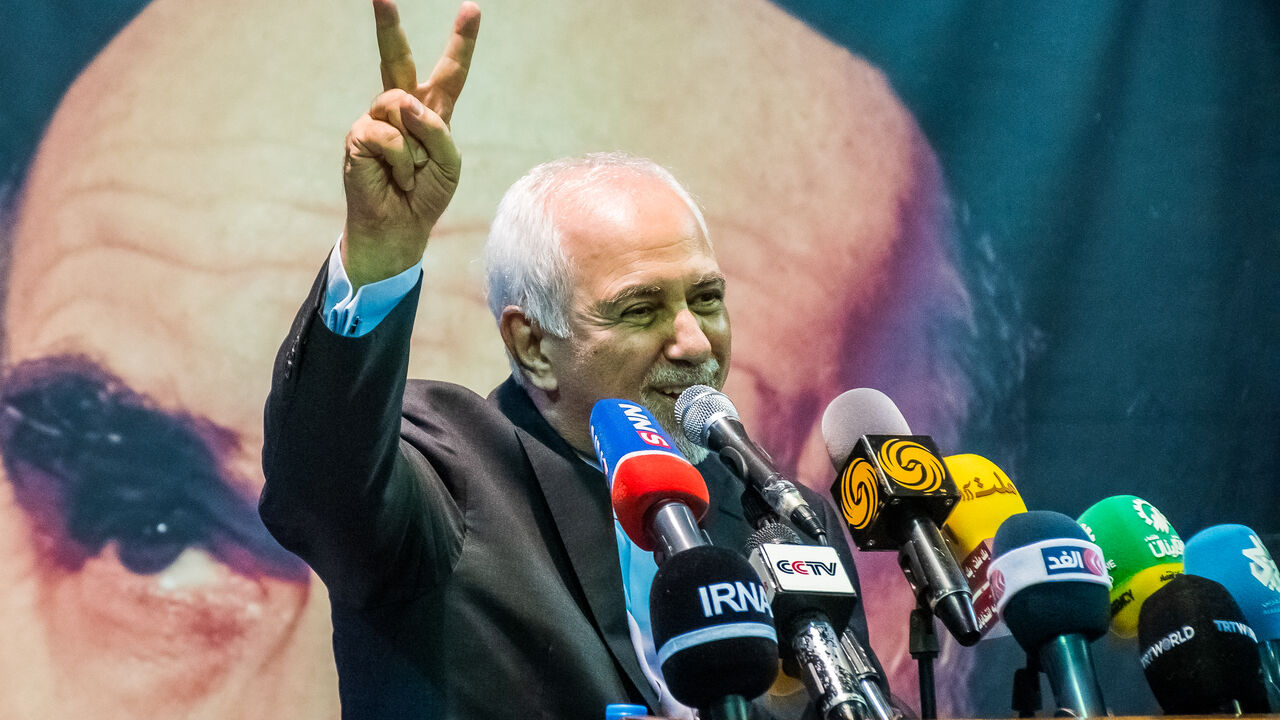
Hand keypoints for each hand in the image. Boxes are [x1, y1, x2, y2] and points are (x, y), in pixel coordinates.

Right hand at [342, 0, 479, 288]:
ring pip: (401, 104)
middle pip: (396, 59)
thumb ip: (440, 131)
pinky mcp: (359, 136)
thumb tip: (407, 105)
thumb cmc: (426, 195)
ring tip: (412, 171)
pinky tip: (397, 177)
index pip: (450, 72)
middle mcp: (400, 108)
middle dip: (388, 27)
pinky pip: (390, 135)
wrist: (401, 227)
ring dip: (417, 145)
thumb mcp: (450, 163)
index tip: (472, 9)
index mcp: (432, 112)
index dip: (461, 42)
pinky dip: (402, 161)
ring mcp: (376, 120)